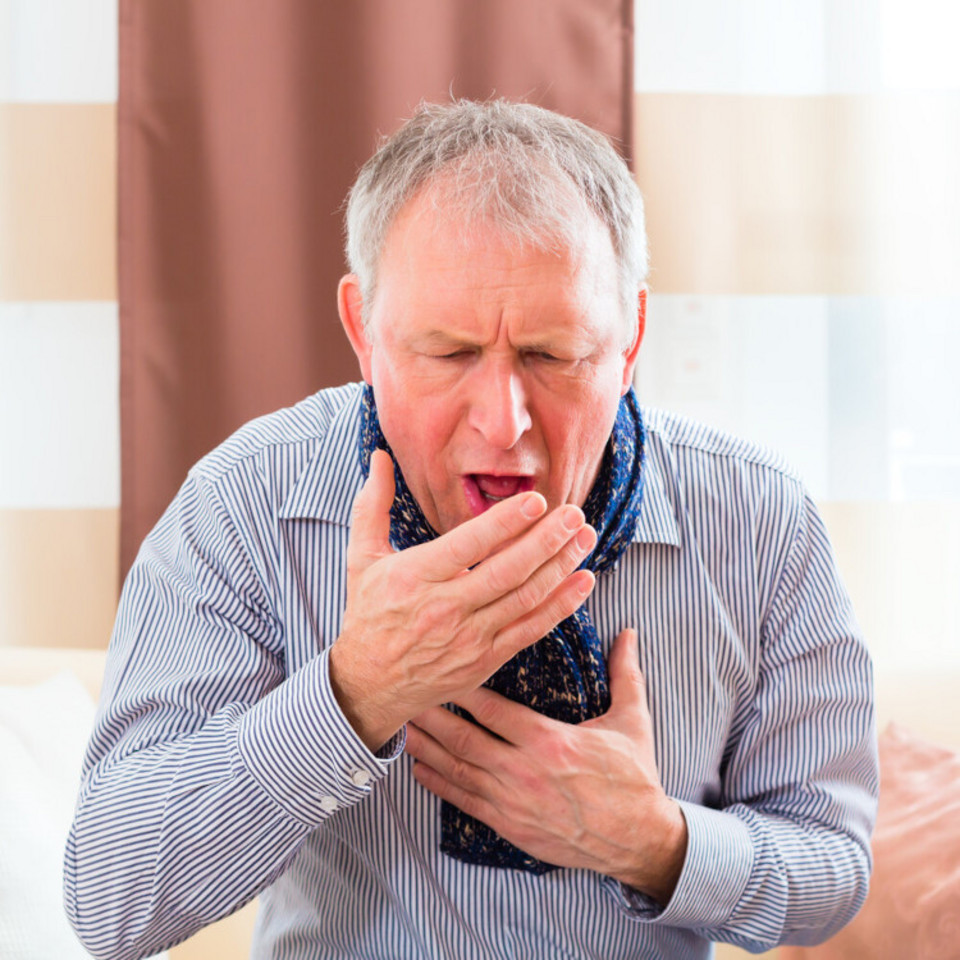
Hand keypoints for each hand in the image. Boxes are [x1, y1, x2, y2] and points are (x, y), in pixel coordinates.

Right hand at [329, 450, 598, 750]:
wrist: (369, 684)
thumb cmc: (369, 613)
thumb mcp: (361, 557)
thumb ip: (372, 504)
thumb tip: (379, 456)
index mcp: (416, 576)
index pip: (469, 545)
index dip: (506, 522)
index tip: (537, 500)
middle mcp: (445, 608)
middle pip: (507, 571)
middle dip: (546, 540)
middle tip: (574, 514)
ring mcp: (469, 637)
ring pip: (525, 598)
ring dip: (561, 567)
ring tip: (585, 538)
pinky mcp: (486, 659)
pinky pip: (531, 629)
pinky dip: (561, 606)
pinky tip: (583, 582)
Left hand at [405, 628, 687, 904]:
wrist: (639, 840)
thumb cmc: (633, 779)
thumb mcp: (632, 721)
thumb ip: (624, 673)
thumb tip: (628, 633)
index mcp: (550, 740)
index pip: (494, 709)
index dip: (462, 688)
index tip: (440, 667)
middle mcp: (524, 770)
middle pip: (464, 739)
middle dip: (431, 715)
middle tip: (405, 692)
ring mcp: (513, 801)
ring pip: (458, 770)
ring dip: (426, 748)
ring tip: (399, 726)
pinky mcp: (510, 825)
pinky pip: (465, 802)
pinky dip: (439, 785)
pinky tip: (418, 770)